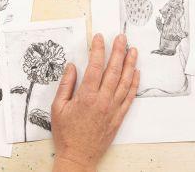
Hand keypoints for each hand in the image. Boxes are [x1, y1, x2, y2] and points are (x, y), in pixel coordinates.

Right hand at [51, 34, 139, 171]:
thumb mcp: (58, 107)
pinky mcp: (119, 117)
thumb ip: (66, 85)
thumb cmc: (66, 134)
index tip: (99, 38)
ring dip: (130, 64)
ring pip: (125, 82)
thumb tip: (72, 67)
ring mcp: (113, 109)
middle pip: (114, 70)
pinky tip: (137, 73)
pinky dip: (134, 84)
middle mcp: (103, 100)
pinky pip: (129, 97)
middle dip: (118, 51)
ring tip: (133, 50)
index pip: (95, 67)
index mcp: (86, 96)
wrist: (78, 156)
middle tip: (121, 38)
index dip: (98, 50)